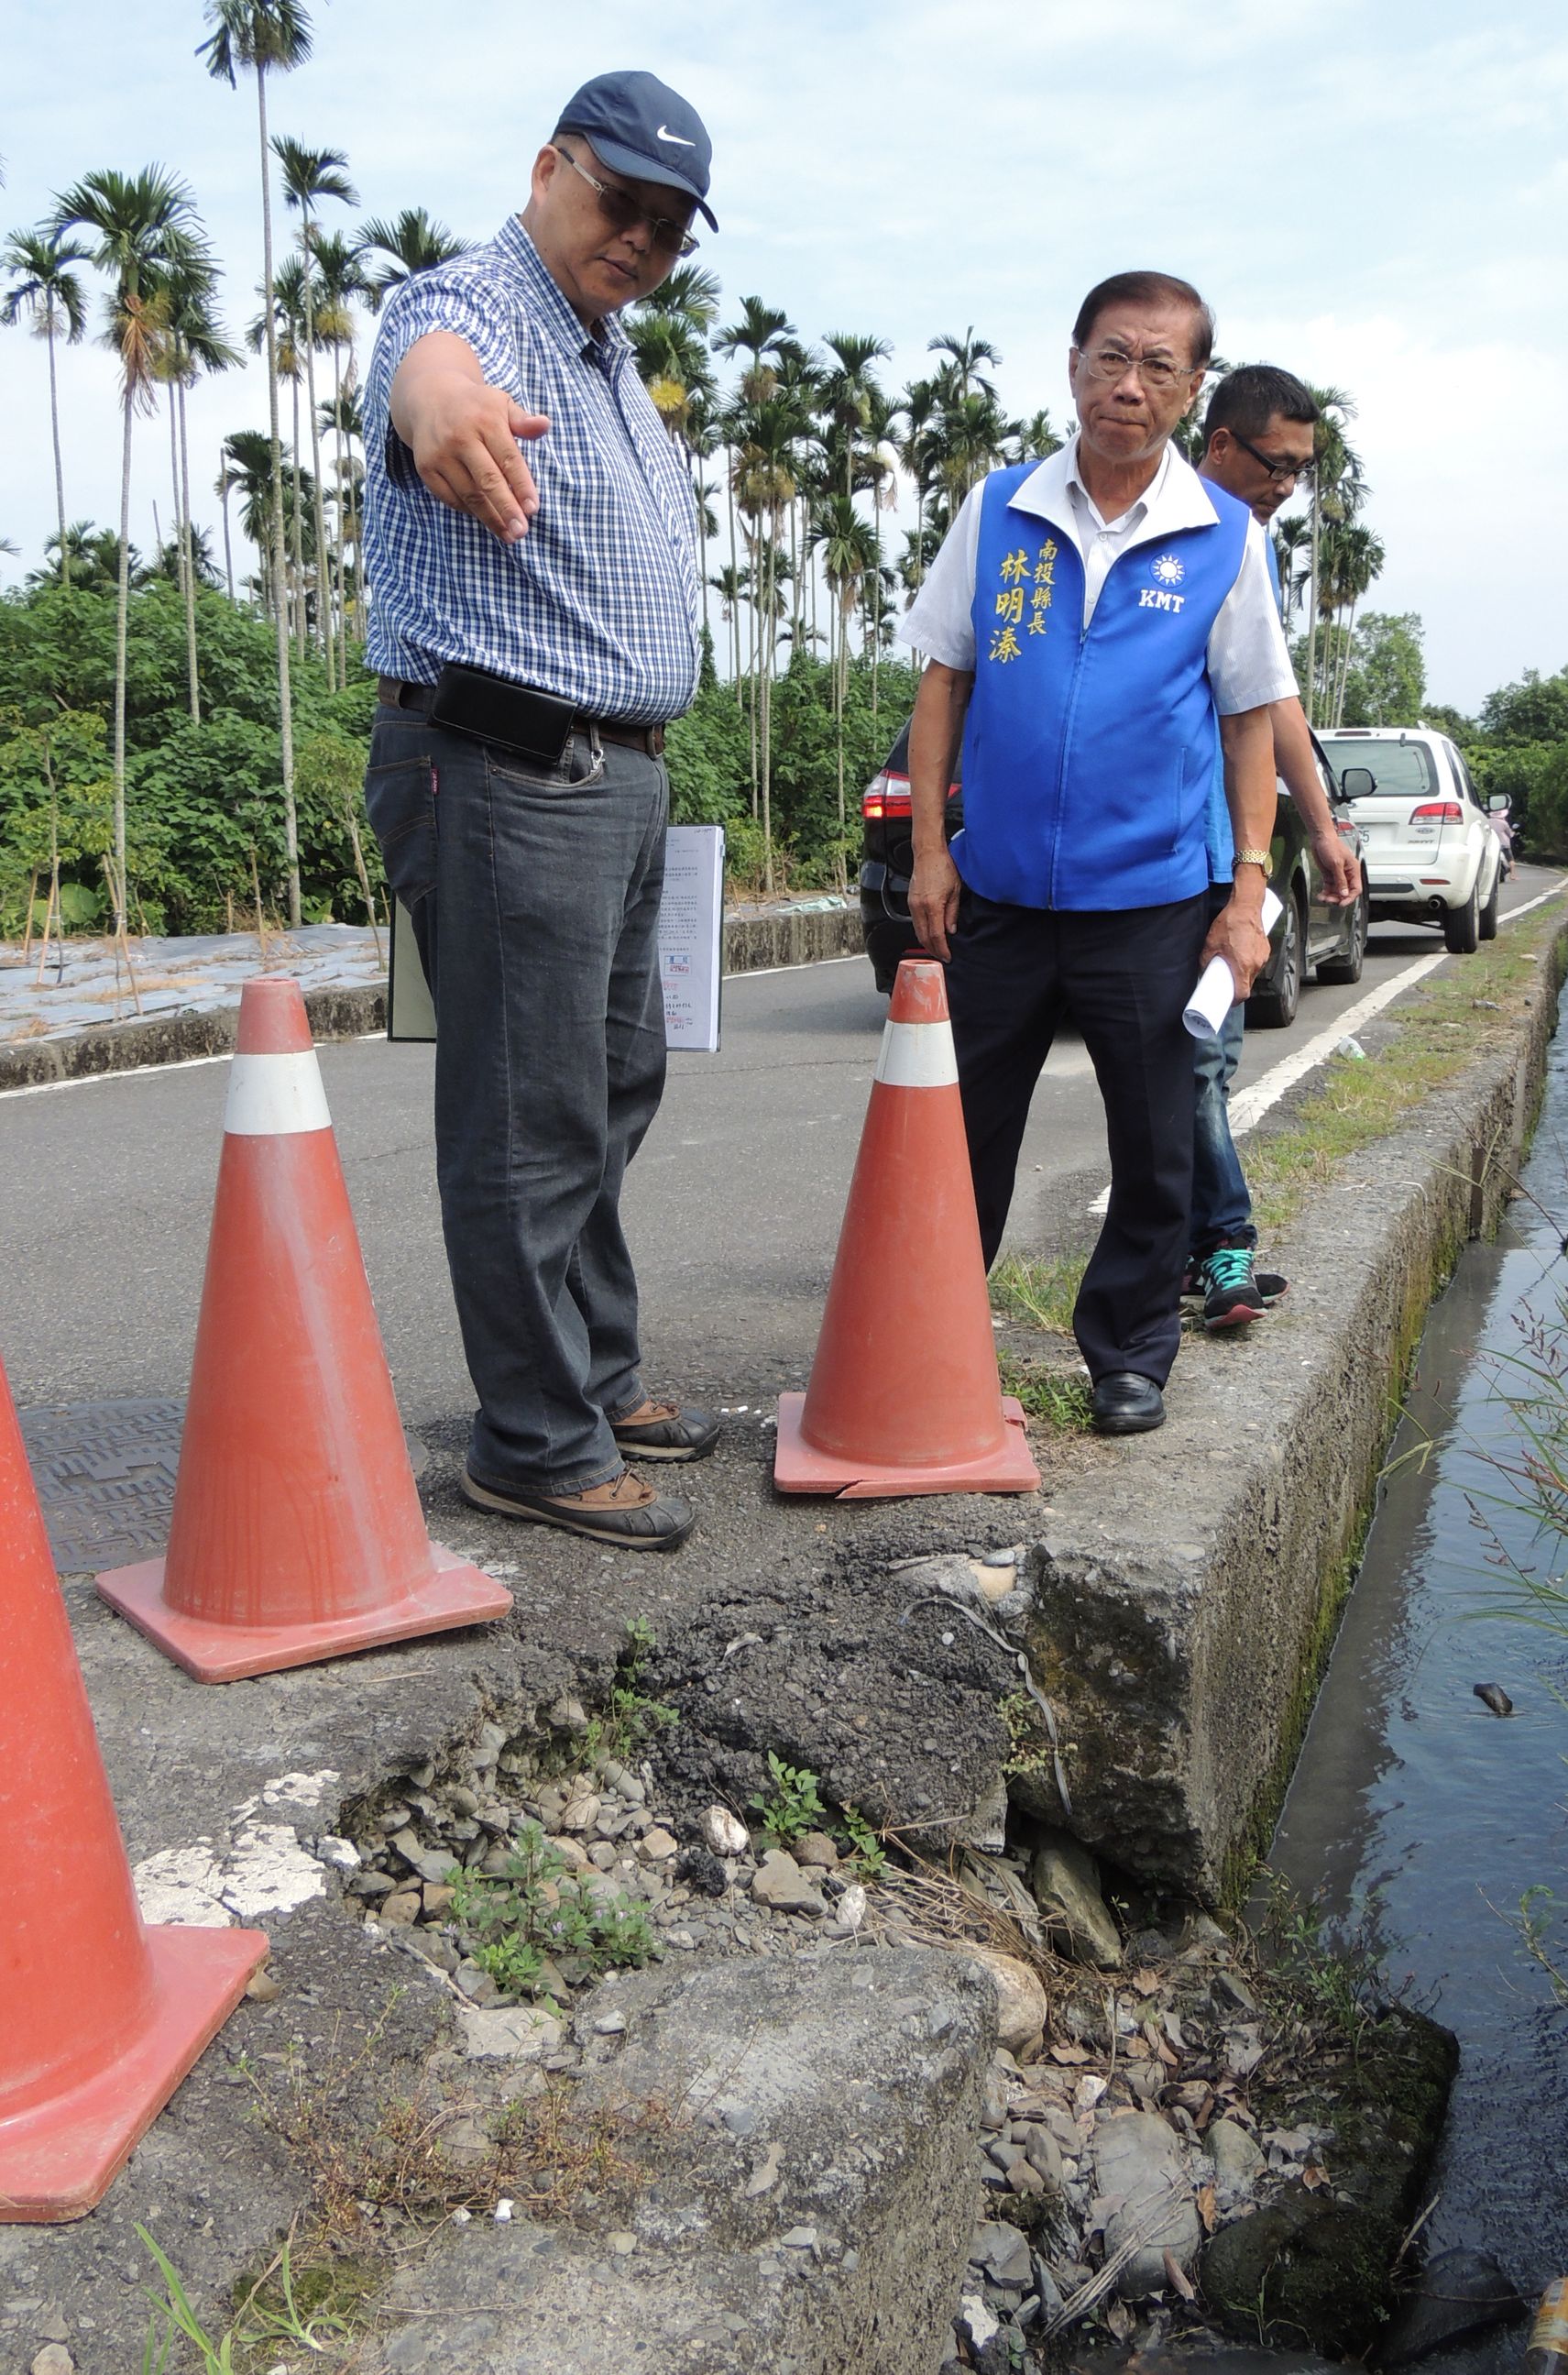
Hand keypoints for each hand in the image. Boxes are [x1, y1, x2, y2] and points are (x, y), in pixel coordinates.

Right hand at [406, 371, 548, 542]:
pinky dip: (470, 511)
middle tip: (521, 532)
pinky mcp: (426, 468)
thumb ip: (523, 420)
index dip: (522, 486)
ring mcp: (440, 454)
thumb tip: (544, 425)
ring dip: (490, 518)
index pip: (508, 459)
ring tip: (508, 534)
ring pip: (469, 494)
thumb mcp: (501, 404)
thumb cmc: (476, 407)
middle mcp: (460, 437)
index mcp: (485, 420)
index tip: (533, 509)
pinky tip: (486, 518)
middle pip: (487, 481)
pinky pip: (451, 498)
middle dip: (506, 509)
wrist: (430, 399)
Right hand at [909, 846, 961, 961]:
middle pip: (924, 937)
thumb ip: (952, 913)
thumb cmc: (943, 867)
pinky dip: (922, 932)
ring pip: (917, 931)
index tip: (948, 956)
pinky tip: (929, 934)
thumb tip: (951, 930)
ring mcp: (913, 904)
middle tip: (942, 957)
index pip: (936, 935)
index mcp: (932, 905)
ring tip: (936, 949)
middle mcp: (919, 907)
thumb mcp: (955, 891)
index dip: (942, 949)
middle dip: (933, 950)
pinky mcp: (910, 901)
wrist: (928, 853)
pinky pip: (915, 922)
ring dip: (926, 943)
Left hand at [1202, 890, 1272, 1000]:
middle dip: (1238, 987)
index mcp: (1243, 966)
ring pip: (1253, 974)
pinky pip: (1258, 963)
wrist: (1246, 906)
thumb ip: (1205, 960)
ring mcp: (1263, 956)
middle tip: (1227, 984)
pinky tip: (1241, 957)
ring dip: (1244, 975)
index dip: (1235, 1000)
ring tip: (1233, 969)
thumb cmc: (1229, 923)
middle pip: (1248, 984)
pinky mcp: (1266, 949)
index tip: (1228, 1001)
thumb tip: (1203, 969)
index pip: (1242, 993)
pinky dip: (1250, 964)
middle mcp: (1256, 963)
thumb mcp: (1210, 944)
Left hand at [1309, 825, 1360, 905]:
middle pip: (1345, 892)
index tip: (1342, 903)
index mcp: (1353, 870)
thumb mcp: (1336, 863)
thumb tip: (1344, 893)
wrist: (1320, 838)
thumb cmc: (1331, 845)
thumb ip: (1340, 880)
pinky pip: (1329, 888)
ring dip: (1330, 896)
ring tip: (1323, 898)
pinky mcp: (1329, 875)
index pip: (1356, 889)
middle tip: (1329, 900)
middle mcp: (1347, 874)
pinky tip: (1321, 895)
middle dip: (1338, 898)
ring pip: (1337, 891)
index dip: (1349, 898)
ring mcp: (1337, 875)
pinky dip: (1325, 893)